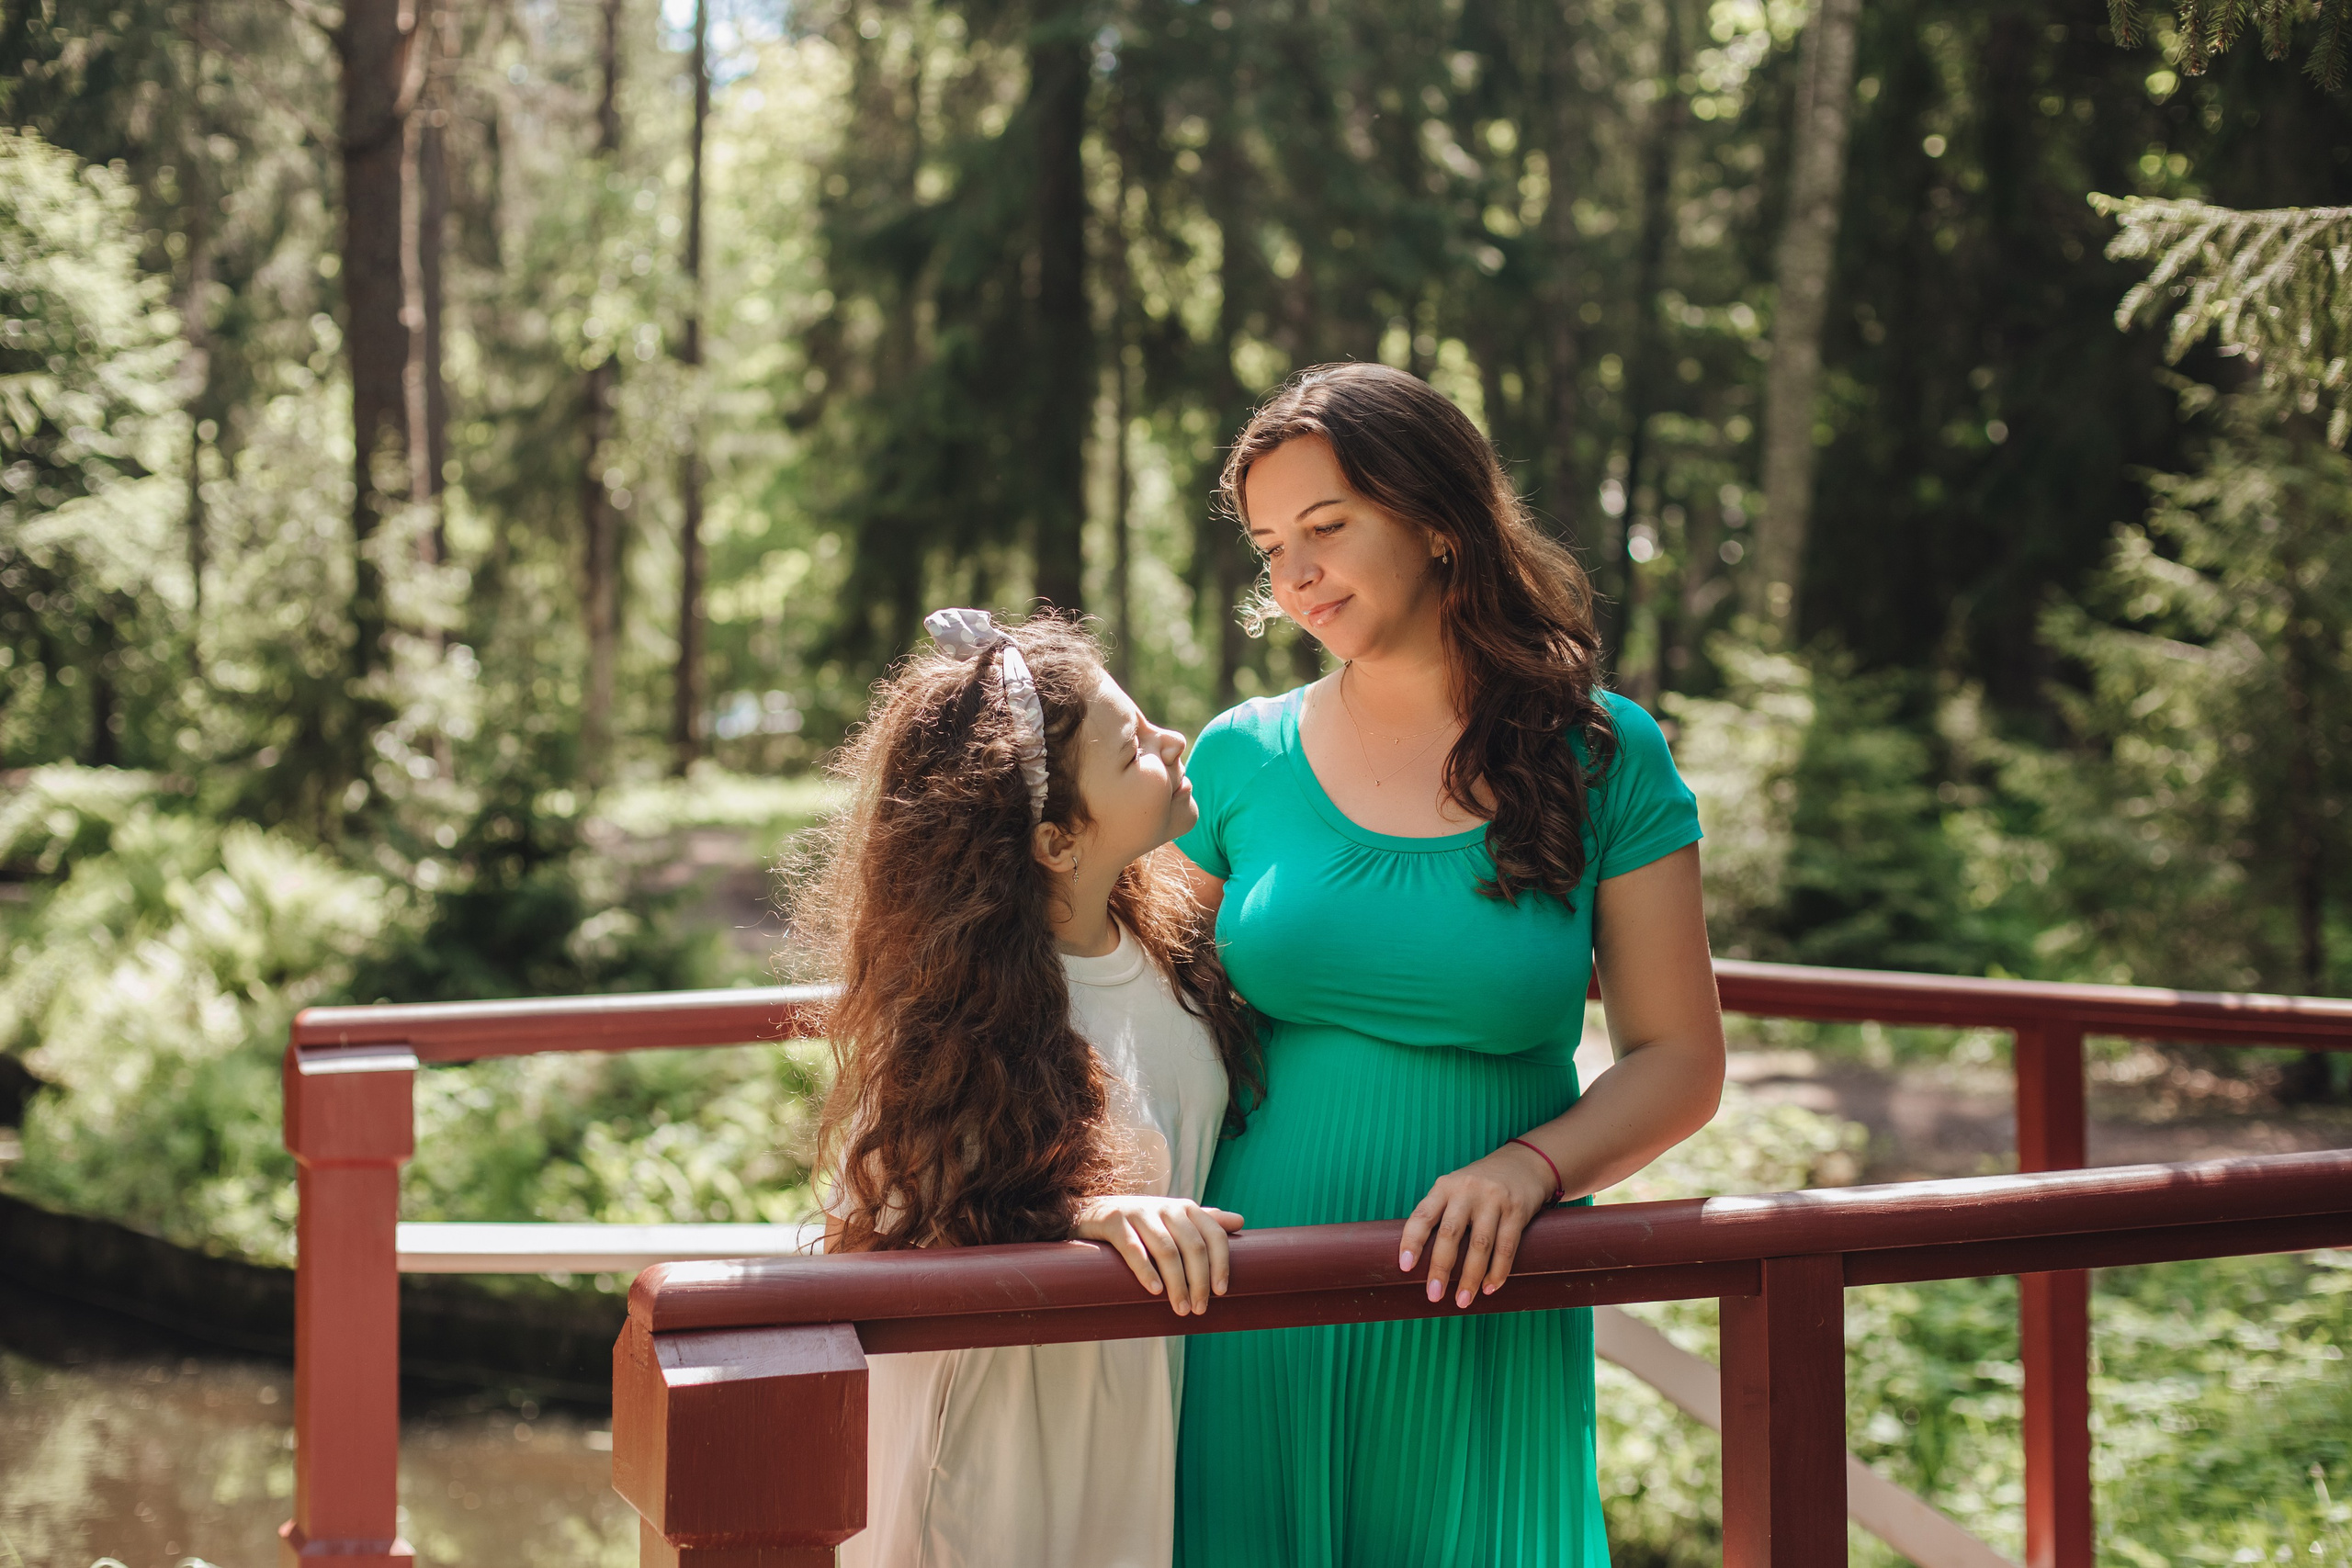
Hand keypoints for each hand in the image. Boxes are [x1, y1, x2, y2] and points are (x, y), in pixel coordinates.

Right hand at [1075, 1196, 1245, 1315]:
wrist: (1091, 1211)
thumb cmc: (1141, 1222)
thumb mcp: (1174, 1219)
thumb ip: (1205, 1222)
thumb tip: (1240, 1221)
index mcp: (1186, 1208)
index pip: (1214, 1235)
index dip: (1221, 1264)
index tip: (1221, 1292)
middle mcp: (1166, 1207)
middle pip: (1193, 1246)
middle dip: (1199, 1281)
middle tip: (1198, 1309)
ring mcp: (1139, 1212)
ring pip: (1167, 1250)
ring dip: (1177, 1283)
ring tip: (1180, 1309)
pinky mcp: (1114, 1221)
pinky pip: (1133, 1248)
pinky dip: (1146, 1270)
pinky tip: (1154, 1290)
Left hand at [1397, 1143, 1556, 1308]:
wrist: (1524, 1164)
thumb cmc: (1479, 1185)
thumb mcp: (1455, 1188)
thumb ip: (1440, 1215)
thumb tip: (1420, 1259)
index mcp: (1444, 1186)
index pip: (1422, 1215)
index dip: (1411, 1241)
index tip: (1404, 1266)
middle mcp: (1467, 1190)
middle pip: (1450, 1233)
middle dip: (1441, 1267)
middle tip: (1433, 1295)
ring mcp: (1493, 1199)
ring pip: (1480, 1244)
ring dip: (1470, 1277)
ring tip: (1463, 1300)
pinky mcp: (1517, 1210)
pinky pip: (1506, 1246)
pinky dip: (1498, 1271)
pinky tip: (1490, 1287)